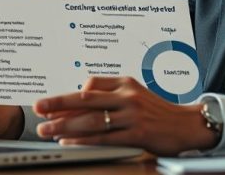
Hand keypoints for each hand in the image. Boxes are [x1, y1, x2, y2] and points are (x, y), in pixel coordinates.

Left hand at [33, 77, 217, 155]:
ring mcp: (132, 116)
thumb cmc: (156, 110)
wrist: (186, 124)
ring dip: (66, 125)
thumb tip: (81, 91)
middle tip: (38, 110)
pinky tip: (69, 141)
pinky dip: (84, 140)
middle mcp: (127, 96)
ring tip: (47, 130)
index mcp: (125, 83)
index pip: (89, 85)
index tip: (48, 103)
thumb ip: (109, 90)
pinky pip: (105, 138)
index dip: (66, 96)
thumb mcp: (134, 92)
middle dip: (58, 105)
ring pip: (92, 120)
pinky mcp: (137, 134)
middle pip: (85, 99)